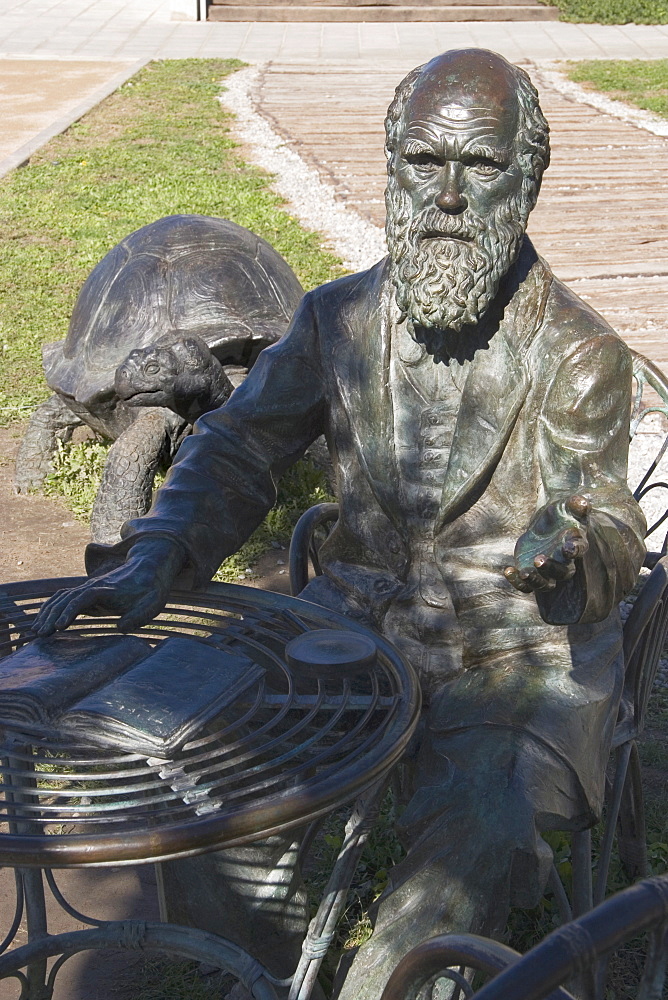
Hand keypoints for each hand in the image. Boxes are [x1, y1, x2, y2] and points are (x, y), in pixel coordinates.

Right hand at [31, 538, 185, 635]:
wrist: (150, 570)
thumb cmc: (151, 590)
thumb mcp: (150, 605)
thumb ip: (136, 617)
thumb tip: (120, 629)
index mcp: (107, 589)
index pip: (82, 598)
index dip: (70, 611)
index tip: (59, 626)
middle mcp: (93, 587)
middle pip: (66, 598)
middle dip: (51, 615)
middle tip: (40, 635)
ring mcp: (89, 588)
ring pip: (62, 597)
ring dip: (48, 612)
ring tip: (37, 631)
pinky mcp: (88, 593)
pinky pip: (65, 598)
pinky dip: (52, 607)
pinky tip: (44, 621)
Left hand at [504, 495, 589, 593]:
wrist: (546, 527)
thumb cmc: (561, 515)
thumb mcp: (567, 506)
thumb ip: (575, 504)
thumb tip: (582, 502)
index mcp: (575, 544)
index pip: (578, 549)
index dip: (574, 550)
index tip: (568, 549)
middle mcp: (564, 562)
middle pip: (562, 572)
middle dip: (551, 568)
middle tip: (539, 560)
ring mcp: (548, 571)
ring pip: (545, 584)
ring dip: (535, 580)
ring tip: (524, 573)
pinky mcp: (532, 573)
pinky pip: (526, 585)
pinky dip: (518, 582)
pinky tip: (508, 571)